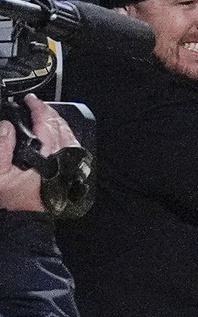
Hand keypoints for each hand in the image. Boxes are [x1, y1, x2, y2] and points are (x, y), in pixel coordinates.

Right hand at [0, 95, 80, 211]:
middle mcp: (60, 159)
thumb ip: (1, 147)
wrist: (23, 216)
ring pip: (70, 136)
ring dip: (59, 123)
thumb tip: (6, 126)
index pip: (46, 124)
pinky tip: (57, 133)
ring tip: (47, 114)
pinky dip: (65, 136)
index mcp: (45, 156)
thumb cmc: (12, 197)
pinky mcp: (68, 172)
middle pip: (61, 127)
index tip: (30, 101)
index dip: (38, 109)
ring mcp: (67, 165)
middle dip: (49, 112)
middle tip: (37, 104)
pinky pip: (72, 148)